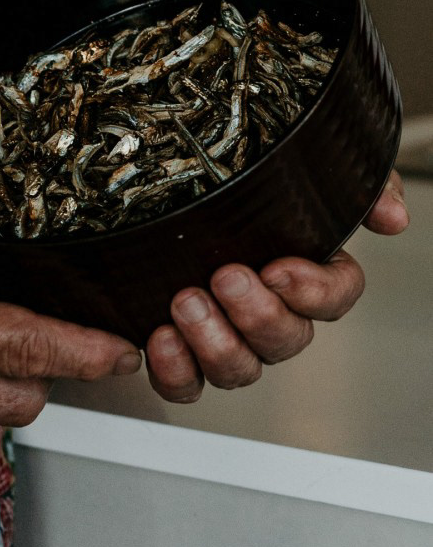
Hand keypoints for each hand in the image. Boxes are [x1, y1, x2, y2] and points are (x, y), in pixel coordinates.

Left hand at [144, 170, 409, 401]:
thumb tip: (393, 216)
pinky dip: (175, 372)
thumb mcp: (297, 163)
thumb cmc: (229, 177)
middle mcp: (270, 313)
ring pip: (240, 369)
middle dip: (259, 316)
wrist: (153, 189)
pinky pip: (185, 383)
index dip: (314, 291)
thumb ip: (356, 187)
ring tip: (186, 304)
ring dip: (216, 344)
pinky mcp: (180, 353)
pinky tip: (161, 340)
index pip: (335, 297)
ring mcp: (227, 337)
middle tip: (226, 278)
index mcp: (305, 273)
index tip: (279, 269)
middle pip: (287, 340)